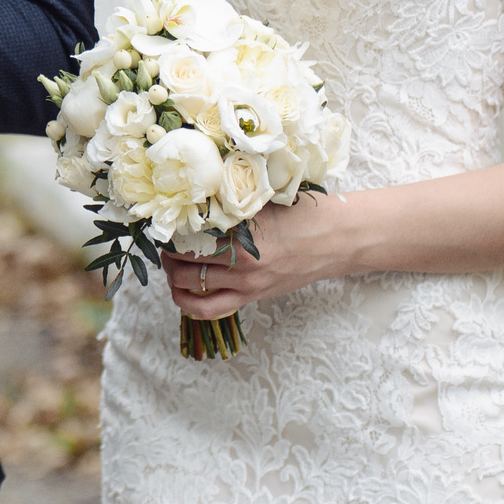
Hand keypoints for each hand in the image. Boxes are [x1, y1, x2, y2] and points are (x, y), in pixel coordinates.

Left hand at [162, 193, 353, 317]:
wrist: (338, 239)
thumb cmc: (304, 213)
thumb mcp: (265, 199)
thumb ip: (232, 201)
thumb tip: (196, 193)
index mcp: (243, 234)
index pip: (189, 235)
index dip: (170, 228)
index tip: (165, 220)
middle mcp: (242, 263)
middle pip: (184, 262)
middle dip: (167, 252)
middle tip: (165, 241)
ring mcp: (246, 284)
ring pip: (190, 288)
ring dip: (173, 276)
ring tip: (172, 263)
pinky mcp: (252, 298)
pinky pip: (209, 310)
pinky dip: (188, 303)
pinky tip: (182, 291)